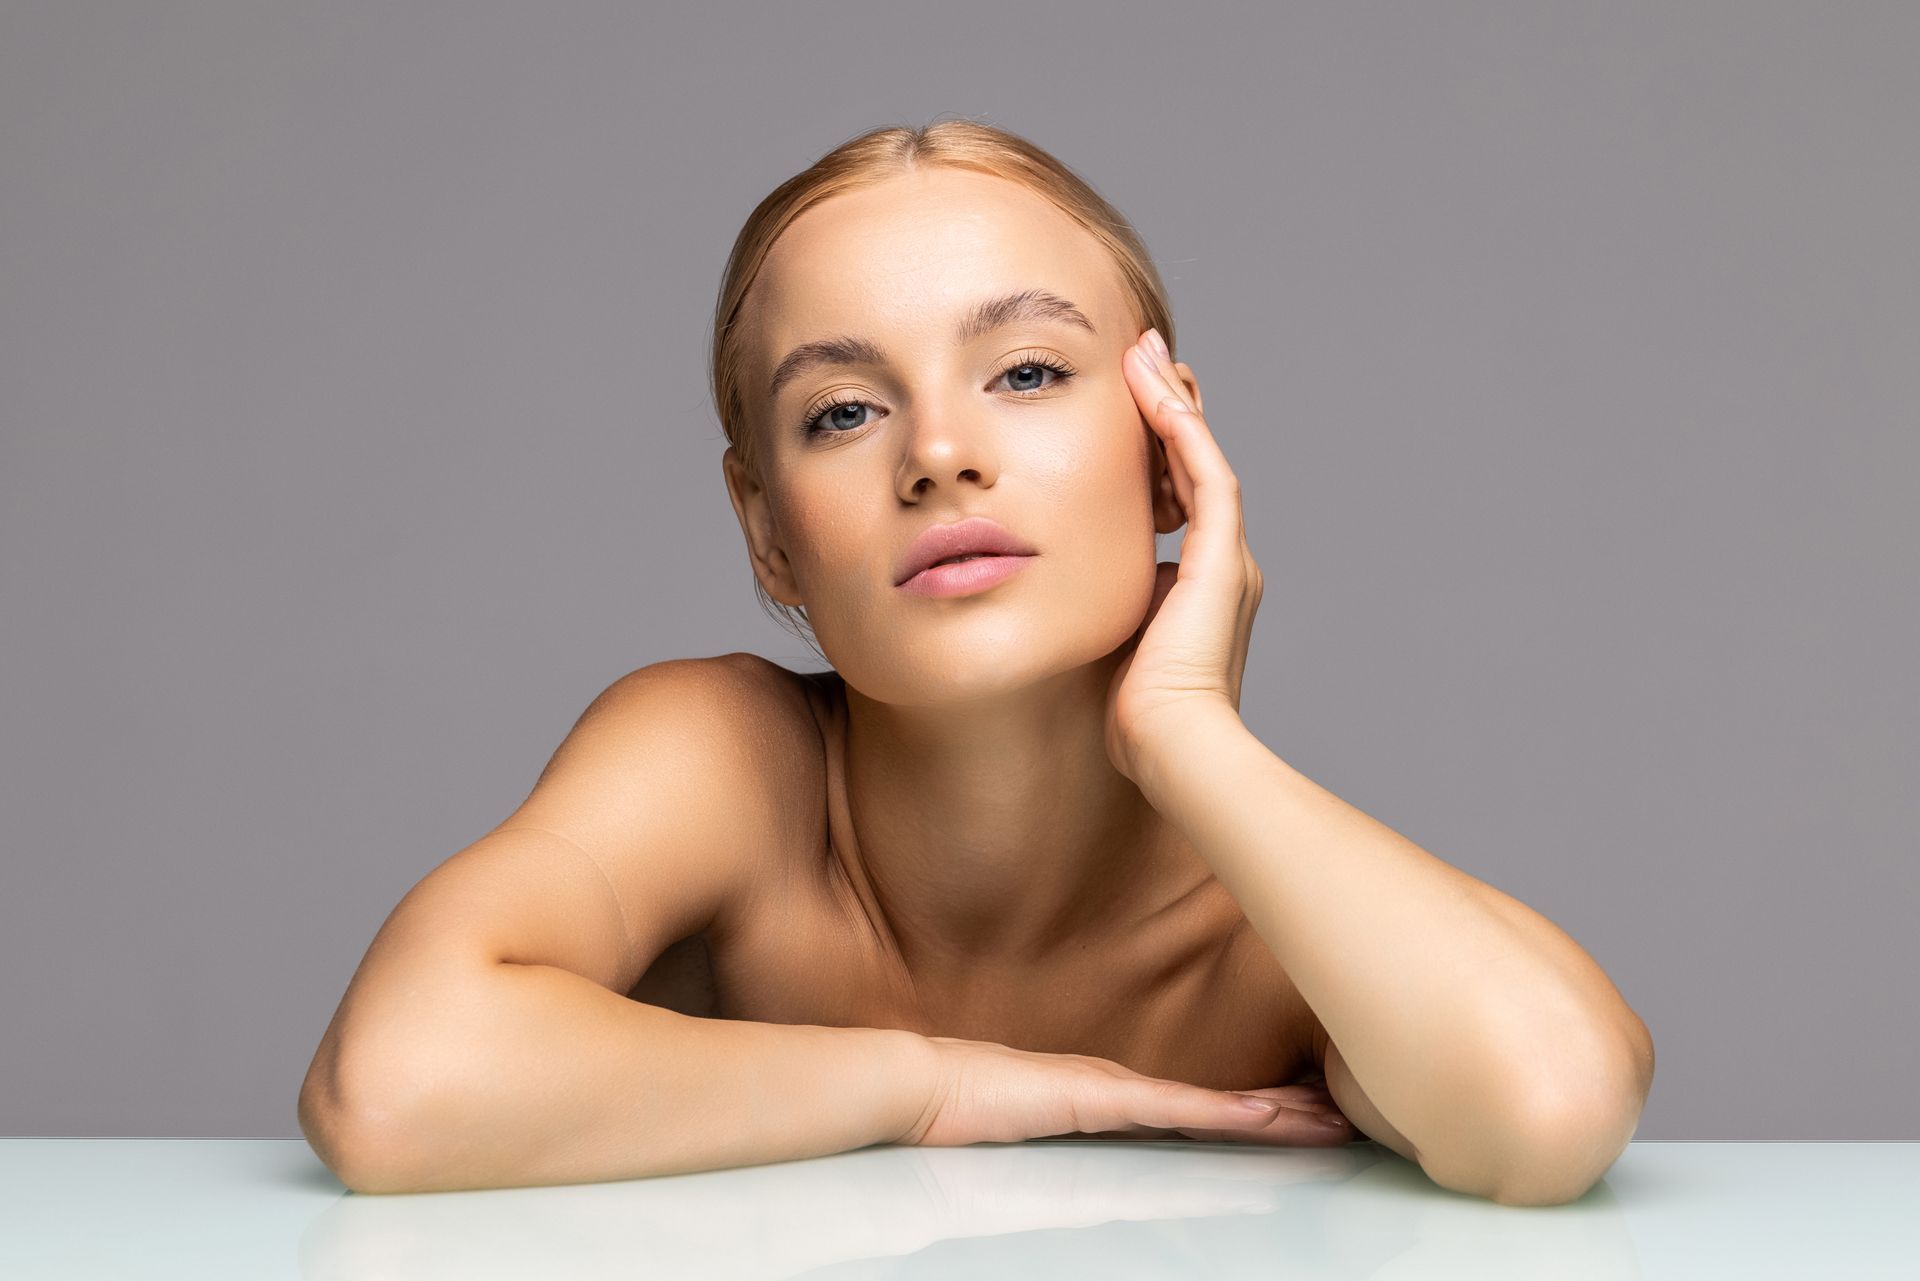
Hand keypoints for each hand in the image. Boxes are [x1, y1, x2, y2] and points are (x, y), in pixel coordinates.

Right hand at [897, 1035, 1354, 1147]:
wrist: (922, 1083)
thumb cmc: (961, 1106)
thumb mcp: (1030, 1125)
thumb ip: (1066, 1131)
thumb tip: (1087, 1152)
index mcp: (1113, 1095)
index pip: (1200, 1107)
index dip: (1256, 1108)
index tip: (1305, 1110)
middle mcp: (1126, 1087)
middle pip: (1222, 1102)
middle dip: (1286, 1108)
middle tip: (1345, 1112)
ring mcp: (1117, 1090)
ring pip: (1216, 1104)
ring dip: (1276, 1113)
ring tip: (1330, 1118)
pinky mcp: (1102, 1097)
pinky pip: (1178, 1110)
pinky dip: (1227, 1113)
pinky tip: (1268, 1115)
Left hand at [1104, 328, 1264, 782]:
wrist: (1170, 746)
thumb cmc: (1132, 717)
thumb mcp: (1107, 643)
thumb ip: (1096, 609)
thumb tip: (1051, 587)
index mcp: (1197, 587)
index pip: (1175, 498)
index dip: (1152, 451)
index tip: (1122, 408)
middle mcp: (1222, 565)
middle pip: (1193, 466)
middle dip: (1167, 411)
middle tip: (1140, 359)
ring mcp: (1228, 559)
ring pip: (1201, 456)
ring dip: (1172, 401)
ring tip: (1144, 354)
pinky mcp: (1225, 559)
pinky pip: (1204, 472)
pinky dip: (1179, 426)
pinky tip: (1152, 386)